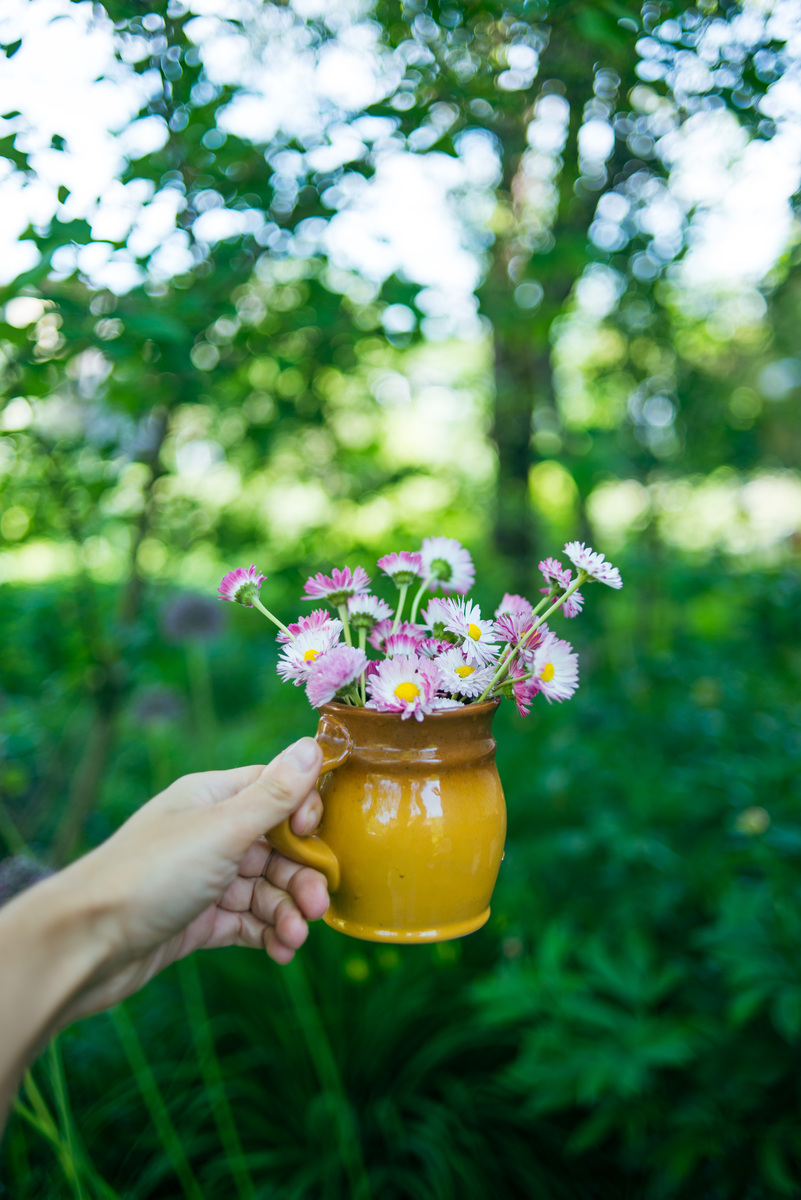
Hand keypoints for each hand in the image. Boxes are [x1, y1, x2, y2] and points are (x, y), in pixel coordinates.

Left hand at [60, 736, 327, 1022]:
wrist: (85, 945)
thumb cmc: (149, 875)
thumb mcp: (222, 830)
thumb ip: (273, 794)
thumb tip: (313, 744)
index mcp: (213, 798)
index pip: (276, 792)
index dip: (304, 813)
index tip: (312, 838)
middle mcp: (210, 834)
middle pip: (278, 846)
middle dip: (302, 875)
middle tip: (318, 906)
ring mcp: (205, 879)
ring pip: (266, 888)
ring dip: (288, 911)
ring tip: (295, 937)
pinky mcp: (199, 920)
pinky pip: (248, 922)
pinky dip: (269, 934)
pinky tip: (281, 951)